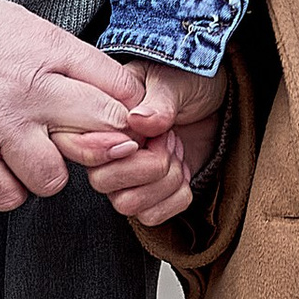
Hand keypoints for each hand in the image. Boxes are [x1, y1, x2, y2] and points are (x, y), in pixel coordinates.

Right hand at [0, 0, 146, 213]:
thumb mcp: (30, 26)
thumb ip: (70, 59)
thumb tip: (112, 90)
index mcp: (52, 53)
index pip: (121, 89)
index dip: (132, 112)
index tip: (127, 122)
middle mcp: (32, 92)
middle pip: (103, 131)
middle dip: (106, 144)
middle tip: (89, 146)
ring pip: (53, 179)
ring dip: (47, 174)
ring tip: (32, 158)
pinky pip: (6, 196)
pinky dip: (8, 191)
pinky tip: (2, 171)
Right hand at [72, 61, 226, 230]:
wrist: (214, 100)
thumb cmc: (187, 82)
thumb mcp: (175, 82)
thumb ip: (158, 100)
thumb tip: (139, 121)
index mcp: (100, 119)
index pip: (84, 149)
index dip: (119, 147)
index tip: (149, 133)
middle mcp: (105, 152)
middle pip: (103, 183)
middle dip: (149, 164)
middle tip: (169, 138)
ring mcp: (126, 178)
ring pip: (127, 205)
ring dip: (164, 181)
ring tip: (176, 151)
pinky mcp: (150, 196)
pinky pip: (152, 216)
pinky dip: (176, 196)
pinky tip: (182, 168)